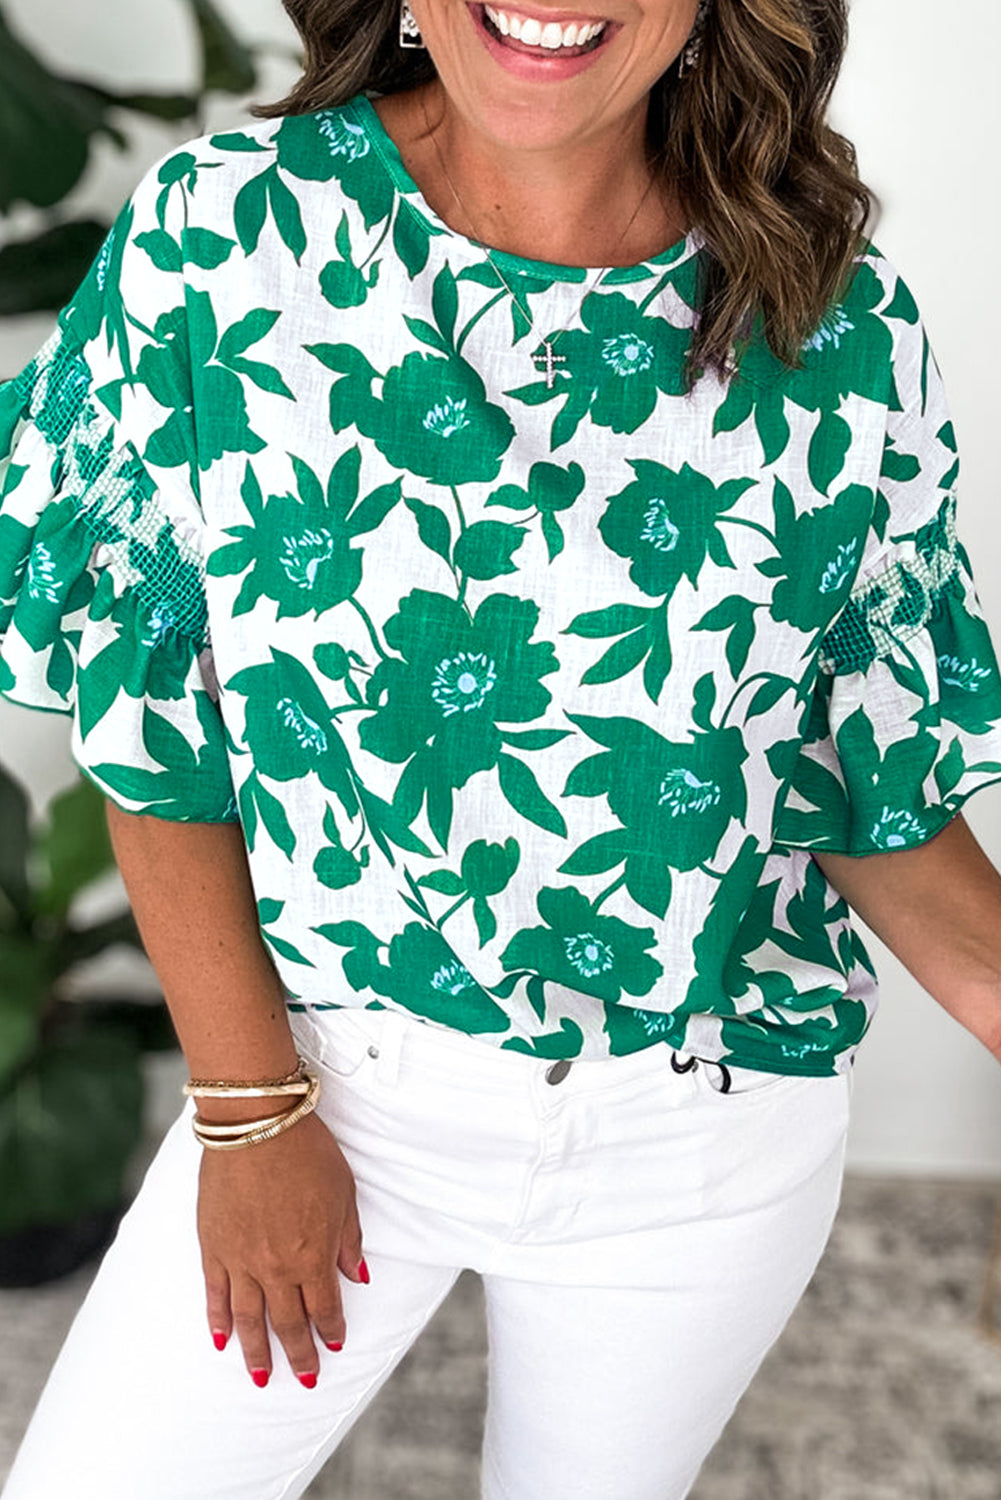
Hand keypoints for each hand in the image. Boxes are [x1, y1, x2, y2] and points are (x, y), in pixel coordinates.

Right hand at [197, 1111, 366, 1386]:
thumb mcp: (345, 1192)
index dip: (330, 1330)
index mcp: (314, 1256)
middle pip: (287, 1323)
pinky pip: (216, 1294)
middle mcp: (277, 1268)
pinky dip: (219, 1320)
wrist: (256, 1124)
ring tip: (260, 1377)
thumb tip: (357, 1276)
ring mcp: (241, 1260)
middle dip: (298, 1355)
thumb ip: (349, 1239)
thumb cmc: (307, 1151)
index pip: (324, 1308)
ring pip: (249, 1319)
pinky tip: (222, 1340)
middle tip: (304, 1379)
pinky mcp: (213, 1247)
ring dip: (256, 1352)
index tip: (334, 1346)